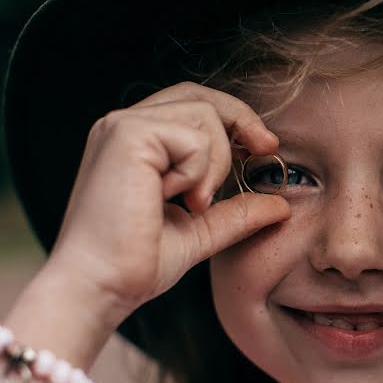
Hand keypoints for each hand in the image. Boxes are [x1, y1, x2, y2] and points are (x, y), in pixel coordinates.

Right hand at [44, 82, 290, 325]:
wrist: (101, 286)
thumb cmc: (135, 263)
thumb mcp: (199, 231)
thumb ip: (236, 212)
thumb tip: (281, 204)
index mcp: (135, 142)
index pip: (190, 104)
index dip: (233, 118)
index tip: (264, 147)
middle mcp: (123, 125)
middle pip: (199, 96)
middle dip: (241, 119)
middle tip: (265, 150)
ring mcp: (122, 125)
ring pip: (203, 115)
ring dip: (215, 163)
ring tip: (194, 203)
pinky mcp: (127, 135)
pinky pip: (193, 136)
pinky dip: (198, 171)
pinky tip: (176, 199)